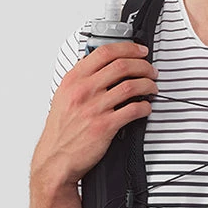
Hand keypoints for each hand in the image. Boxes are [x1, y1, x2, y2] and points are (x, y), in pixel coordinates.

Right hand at [31, 41, 158, 188]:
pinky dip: (145, 107)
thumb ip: (80, 79)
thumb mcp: (63, 96)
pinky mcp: (105, 126)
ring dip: (148, 85)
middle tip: (151, 70)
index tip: (139, 51)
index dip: (128, 48)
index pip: (104, 52)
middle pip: (122, 66)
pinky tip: (146, 108)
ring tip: (152, 88)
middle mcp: (83, 91)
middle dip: (143, 65)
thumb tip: (99, 63)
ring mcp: (94, 108)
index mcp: (73, 80)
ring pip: (132, 86)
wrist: (56, 158)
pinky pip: (133, 110)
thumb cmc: (61, 130)